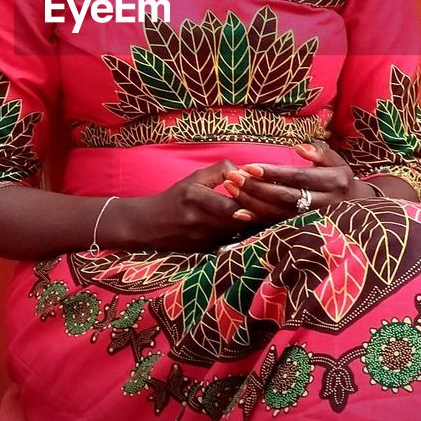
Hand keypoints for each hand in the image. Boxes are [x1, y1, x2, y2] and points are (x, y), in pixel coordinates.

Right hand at [114, 160, 252, 251]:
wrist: (148, 225)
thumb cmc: (176, 198)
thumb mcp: (194, 178)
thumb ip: (220, 170)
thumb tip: (245, 171)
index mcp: (194, 197)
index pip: (230, 205)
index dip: (249, 202)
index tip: (262, 196)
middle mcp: (196, 219)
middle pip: (236, 221)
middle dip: (255, 215)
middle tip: (271, 208)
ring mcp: (199, 238)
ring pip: (235, 233)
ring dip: (250, 226)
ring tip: (264, 216)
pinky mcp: (203, 251)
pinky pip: (228, 243)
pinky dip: (240, 236)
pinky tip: (249, 228)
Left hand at [223, 140, 370, 223]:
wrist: (355, 207)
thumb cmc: (339, 178)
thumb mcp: (336, 161)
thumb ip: (319, 152)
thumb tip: (299, 148)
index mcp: (334, 183)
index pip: (298, 177)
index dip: (273, 173)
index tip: (249, 166)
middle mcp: (325, 204)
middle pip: (285, 197)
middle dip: (257, 188)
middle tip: (234, 177)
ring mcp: (313, 220)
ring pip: (279, 213)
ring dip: (252, 202)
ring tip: (231, 188)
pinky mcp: (303, 230)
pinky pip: (277, 225)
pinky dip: (256, 219)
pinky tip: (238, 211)